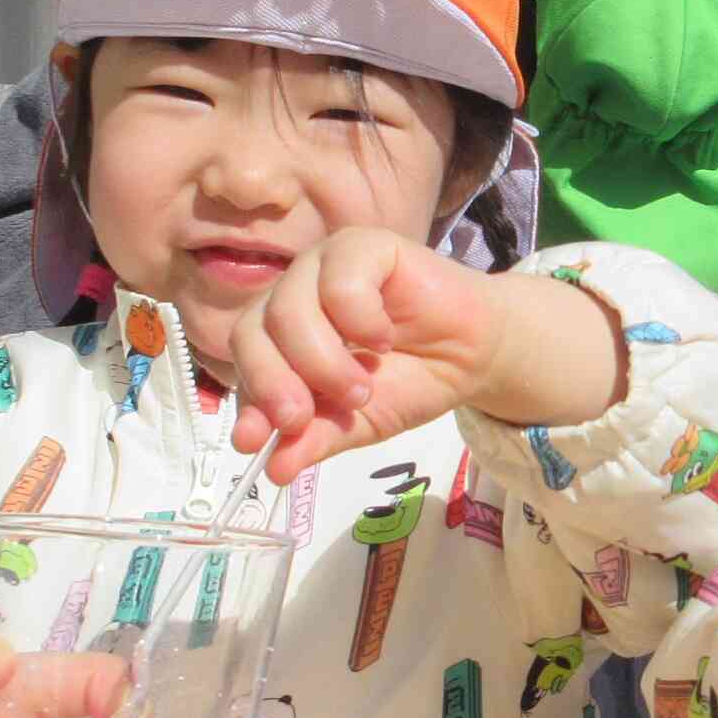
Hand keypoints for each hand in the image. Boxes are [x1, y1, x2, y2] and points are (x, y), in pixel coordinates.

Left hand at [225, 231, 613, 483]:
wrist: (474, 357)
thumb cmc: (411, 381)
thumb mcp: (357, 424)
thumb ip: (315, 439)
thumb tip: (274, 471)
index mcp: (281, 335)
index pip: (244, 359)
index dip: (248, 397)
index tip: (256, 442)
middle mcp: (294, 294)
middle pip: (252, 330)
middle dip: (276, 382)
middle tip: (308, 417)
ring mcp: (325, 265)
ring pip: (291, 307)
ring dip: (323, 360)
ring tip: (362, 388)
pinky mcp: (364, 245)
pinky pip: (340, 280)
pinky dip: (359, 320)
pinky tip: (384, 340)